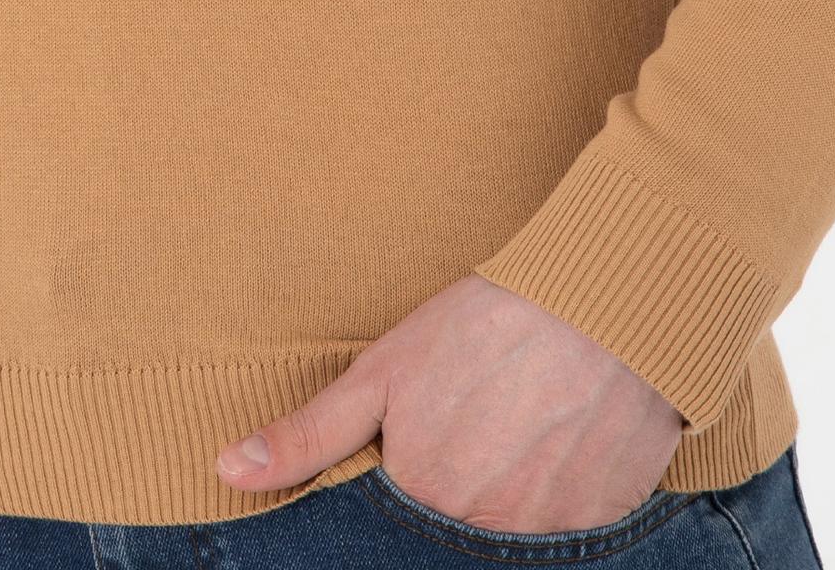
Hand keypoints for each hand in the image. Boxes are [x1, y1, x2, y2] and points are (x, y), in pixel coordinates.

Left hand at [215, 272, 686, 534]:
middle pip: (454, 531)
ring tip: (518, 428)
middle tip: (478, 427)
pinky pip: (567, 532)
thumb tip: (229, 471)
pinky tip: (557, 442)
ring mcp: (548, 534)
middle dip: (458, 490)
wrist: (605, 300)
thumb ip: (310, 433)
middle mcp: (484, 530)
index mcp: (424, 497)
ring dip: (509, 495)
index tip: (429, 445)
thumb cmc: (486, 321)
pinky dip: (560, 496)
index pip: (396, 526)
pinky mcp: (603, 524)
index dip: (411, 480)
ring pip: (511, 534)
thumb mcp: (384, 368)